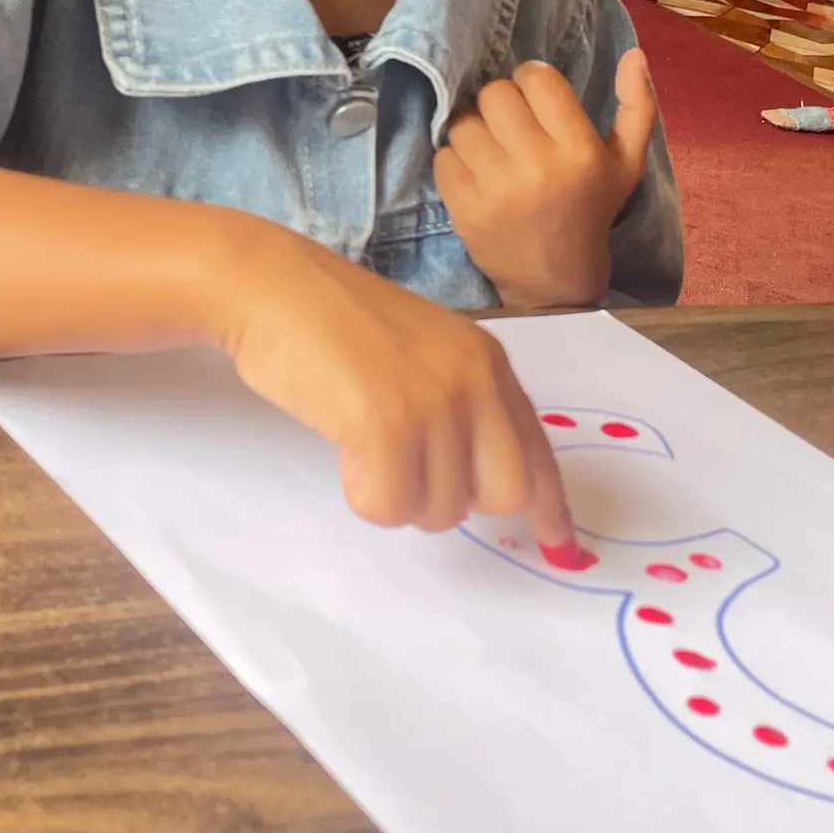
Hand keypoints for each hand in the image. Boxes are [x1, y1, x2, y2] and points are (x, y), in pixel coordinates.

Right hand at [218, 223, 575, 547]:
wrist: (274, 288)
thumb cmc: (334, 324)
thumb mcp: (425, 353)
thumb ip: (464, 404)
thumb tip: (479, 483)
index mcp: (489, 363)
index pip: (539, 450)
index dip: (550, 505)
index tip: (559, 545)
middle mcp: (475, 382)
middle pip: (503, 495)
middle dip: (453, 499)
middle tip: (406, 468)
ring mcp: (435, 403)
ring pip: (440, 511)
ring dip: (397, 494)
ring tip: (362, 441)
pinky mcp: (387, 426)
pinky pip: (389, 508)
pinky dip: (363, 495)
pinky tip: (345, 449)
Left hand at [435, 51, 657, 313]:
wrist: (556, 281)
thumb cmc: (591, 210)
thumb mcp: (627, 162)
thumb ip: (638, 107)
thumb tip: (635, 54)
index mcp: (580, 149)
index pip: (536, 78)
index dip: (532, 84)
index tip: (536, 105)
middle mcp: (539, 166)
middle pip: (495, 94)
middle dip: (501, 106)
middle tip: (512, 129)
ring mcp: (498, 189)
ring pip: (463, 122)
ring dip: (474, 132)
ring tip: (493, 154)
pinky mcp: (465, 208)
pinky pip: (443, 156)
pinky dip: (456, 162)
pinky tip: (477, 178)